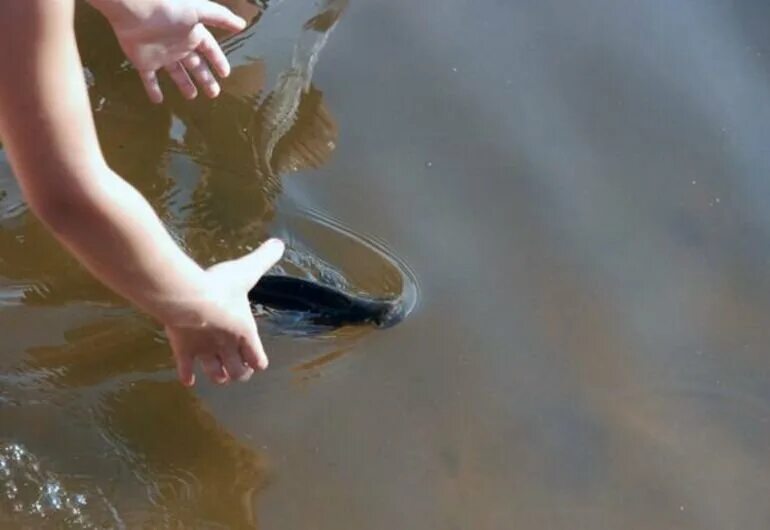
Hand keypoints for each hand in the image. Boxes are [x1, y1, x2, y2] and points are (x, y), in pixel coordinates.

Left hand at [94, 0, 246, 102]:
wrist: (135, 9)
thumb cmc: (168, 7)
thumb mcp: (200, 10)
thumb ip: (221, 18)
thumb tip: (242, 24)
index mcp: (192, 34)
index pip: (210, 50)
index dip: (218, 61)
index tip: (226, 74)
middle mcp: (178, 45)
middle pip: (195, 65)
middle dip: (205, 78)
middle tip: (214, 93)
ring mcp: (161, 54)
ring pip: (176, 73)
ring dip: (184, 84)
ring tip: (191, 97)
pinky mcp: (144, 61)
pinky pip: (149, 79)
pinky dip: (153, 89)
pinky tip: (158, 101)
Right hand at [164, 238, 284, 385]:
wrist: (188, 299)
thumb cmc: (220, 287)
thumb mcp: (246, 270)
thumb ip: (264, 257)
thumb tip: (279, 243)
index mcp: (245, 332)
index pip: (258, 358)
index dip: (258, 361)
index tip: (257, 363)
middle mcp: (227, 347)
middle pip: (238, 372)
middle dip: (239, 373)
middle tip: (239, 371)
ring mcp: (204, 351)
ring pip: (215, 373)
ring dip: (218, 376)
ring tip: (219, 376)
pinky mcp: (183, 350)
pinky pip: (185, 368)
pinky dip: (187, 375)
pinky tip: (188, 380)